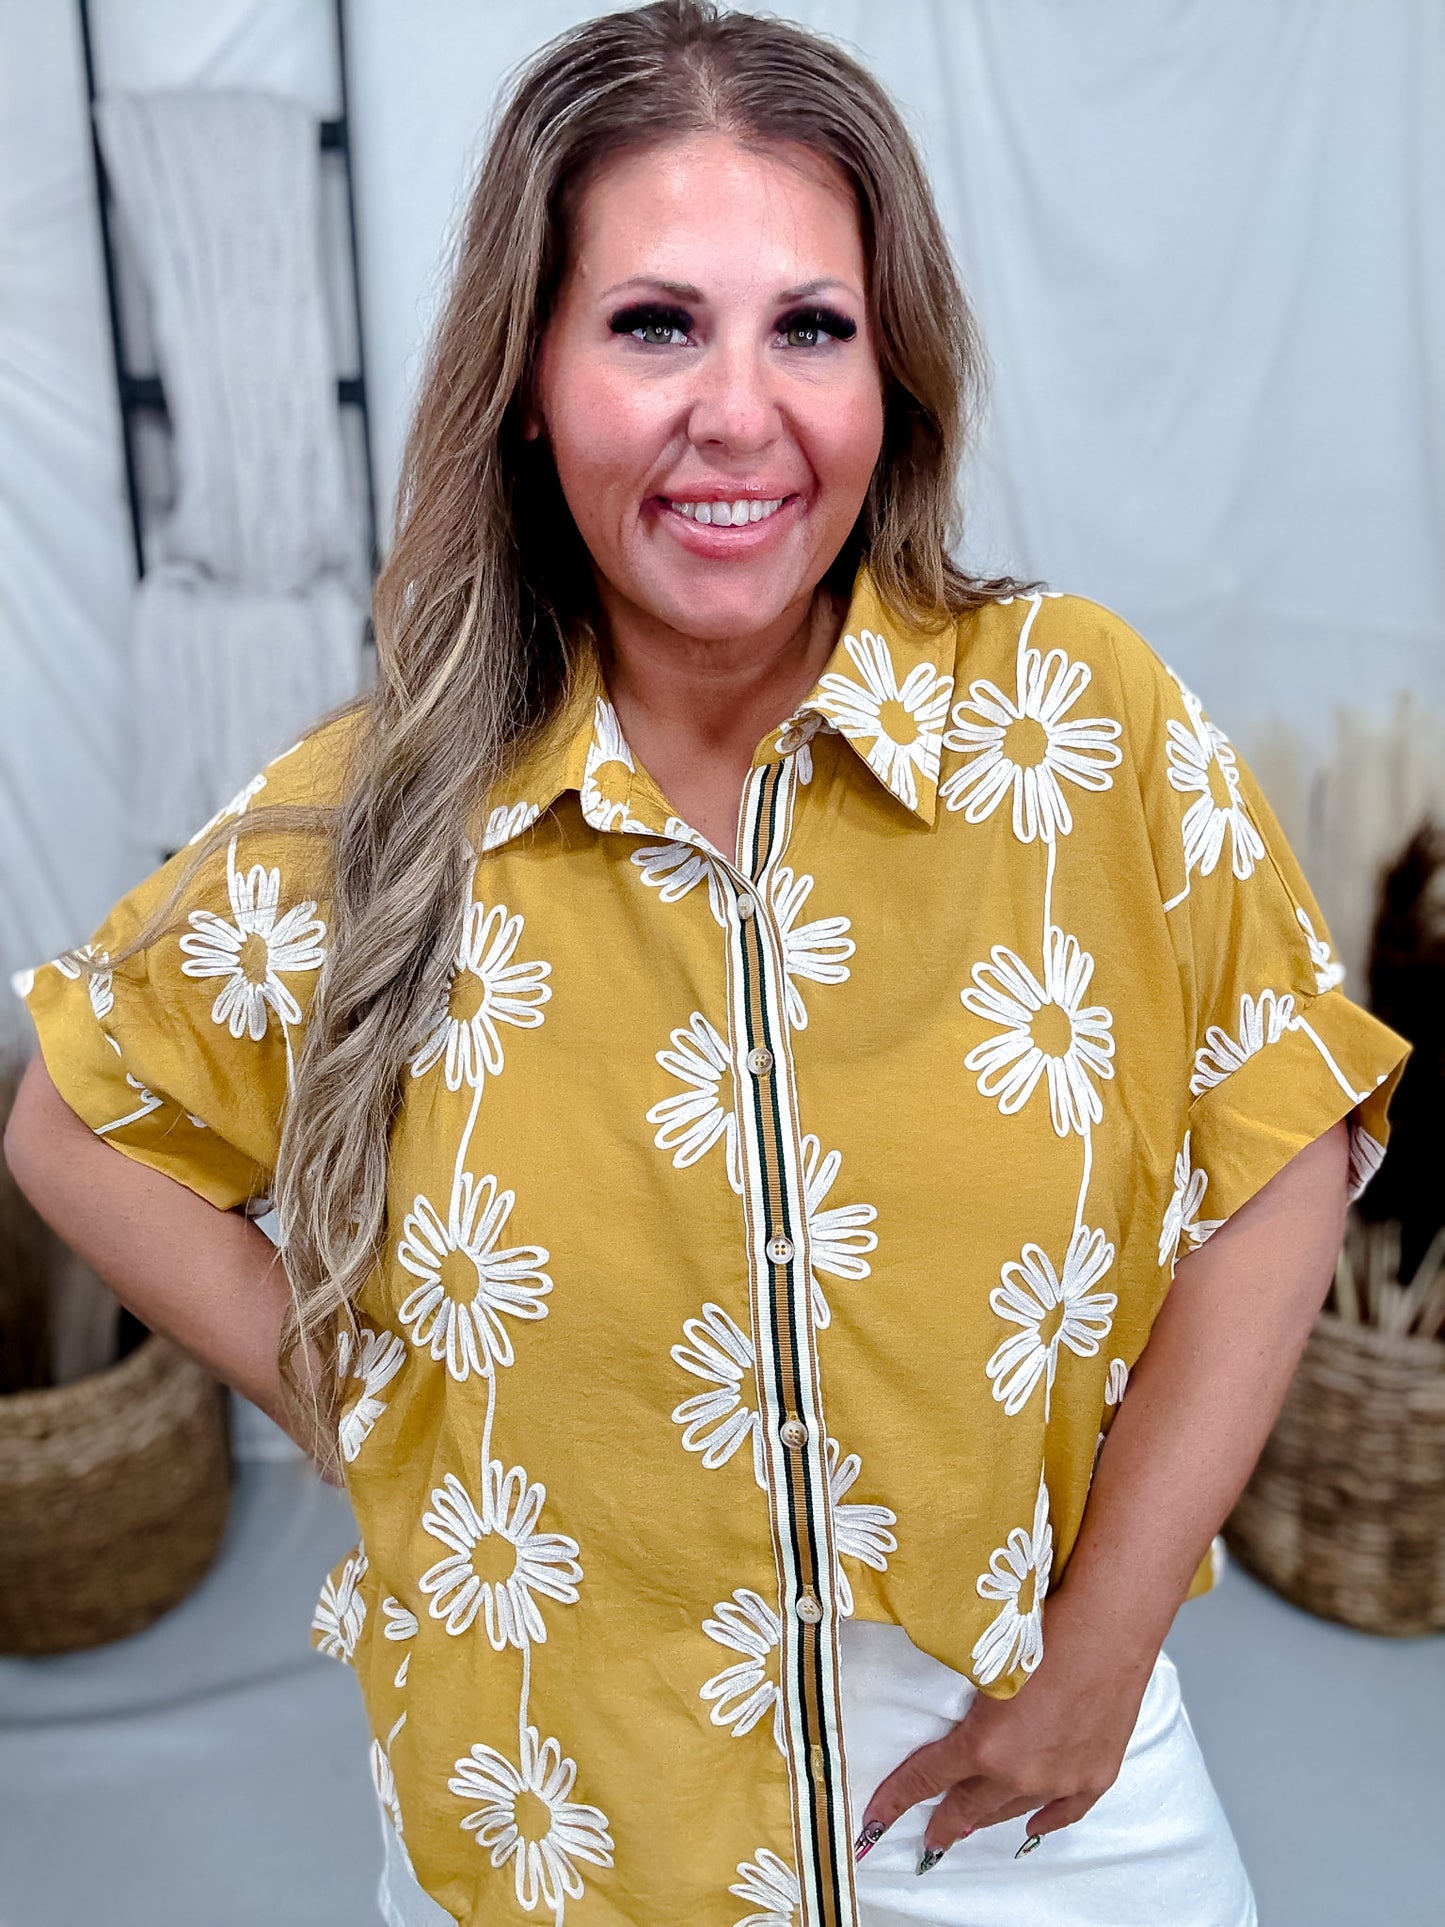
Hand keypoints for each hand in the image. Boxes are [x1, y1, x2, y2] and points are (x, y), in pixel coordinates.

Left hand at [855, 1597, 1155, 1868]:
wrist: (1109, 1628)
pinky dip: (1046, 1820)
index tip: (875, 1820)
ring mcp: (1060, 1780)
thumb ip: (967, 1705)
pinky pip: (1065, 1812)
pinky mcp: (1095, 1776)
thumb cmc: (1046, 1628)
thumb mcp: (986, 1668)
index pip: (927, 1778)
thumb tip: (952, 1718)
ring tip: (970, 1826)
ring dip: (988, 1817)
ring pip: (1013, 1810)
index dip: (897, 1800)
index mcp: (983, 1745)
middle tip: (929, 1837)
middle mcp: (1019, 1773)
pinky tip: (1033, 1825)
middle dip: (944, 1822)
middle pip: (969, 1806)